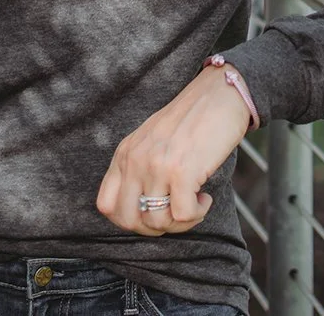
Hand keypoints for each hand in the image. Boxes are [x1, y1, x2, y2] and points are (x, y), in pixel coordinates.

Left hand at [96, 63, 251, 235]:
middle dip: (154, 228)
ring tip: (193, 203)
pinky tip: (204, 198)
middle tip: (174, 214)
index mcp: (124, 153)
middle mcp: (135, 160)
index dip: (128, 220)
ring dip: (179, 223)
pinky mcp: (182, 171)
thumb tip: (139, 212)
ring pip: (157, 222)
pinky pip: (183, 216)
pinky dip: (197, 214)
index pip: (106, 205)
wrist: (217, 96)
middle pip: (128, 220)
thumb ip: (137, 169)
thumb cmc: (188, 122)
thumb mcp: (150, 142)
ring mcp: (157, 166)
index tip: (152, 212)